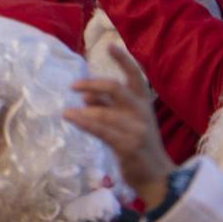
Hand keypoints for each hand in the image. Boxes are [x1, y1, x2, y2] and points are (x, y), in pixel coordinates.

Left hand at [63, 45, 174, 208]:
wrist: (156, 175)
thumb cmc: (139, 146)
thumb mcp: (127, 122)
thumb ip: (108, 106)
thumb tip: (86, 94)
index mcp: (143, 104)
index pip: (135, 77)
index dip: (124, 60)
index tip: (111, 46)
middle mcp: (142, 112)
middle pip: (117, 89)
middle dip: (93, 84)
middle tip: (73, 85)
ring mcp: (136, 128)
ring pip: (105, 112)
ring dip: (83, 111)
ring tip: (65, 113)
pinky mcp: (128, 145)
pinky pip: (102, 131)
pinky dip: (86, 123)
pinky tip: (73, 118)